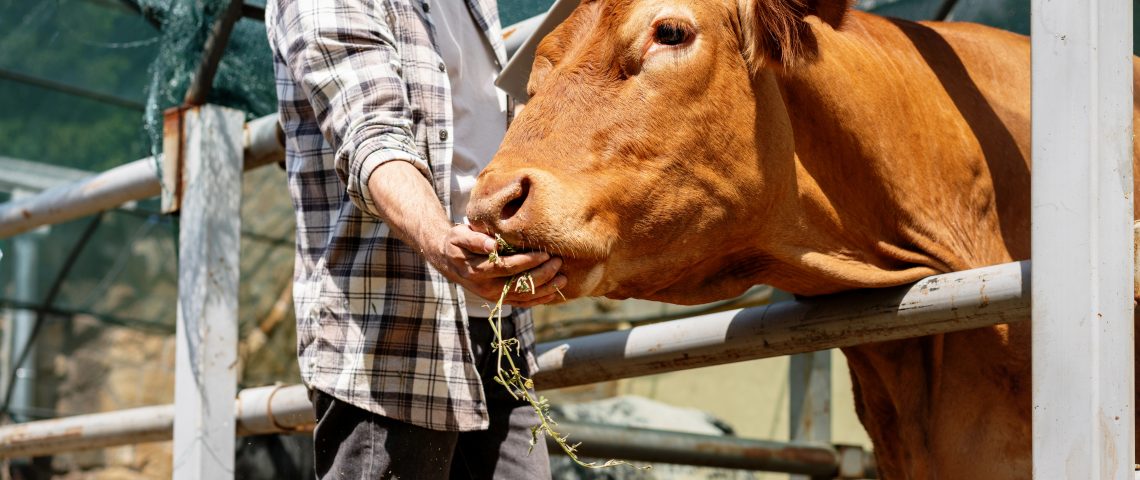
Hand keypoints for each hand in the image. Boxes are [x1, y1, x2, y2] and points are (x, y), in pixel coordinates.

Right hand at [428, 224, 565, 307]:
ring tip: (563, 279)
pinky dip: (538, 300)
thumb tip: (492, 244)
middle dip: (541, 274)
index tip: (544, 253)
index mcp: (477, 271)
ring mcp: (494, 297)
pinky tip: (554, 293)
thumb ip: (474, 239)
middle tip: (559, 262)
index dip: (527, 262)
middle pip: (519, 284)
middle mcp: (486, 288)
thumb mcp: (459, 236)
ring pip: (523, 296)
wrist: (449, 261)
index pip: (507, 267)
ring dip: (545, 289)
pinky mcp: (500, 300)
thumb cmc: (457, 243)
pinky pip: (522, 303)